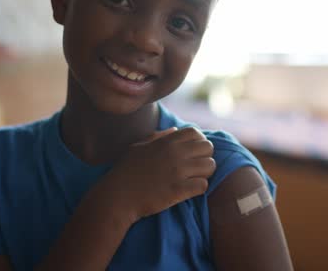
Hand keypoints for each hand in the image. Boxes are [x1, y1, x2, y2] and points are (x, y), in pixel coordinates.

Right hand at [97, 127, 215, 222]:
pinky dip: (199, 188)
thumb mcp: (138, 147)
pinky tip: (190, 190)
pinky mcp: (179, 190)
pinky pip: (203, 185)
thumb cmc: (125, 171)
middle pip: (208, 148)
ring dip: (204, 173)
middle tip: (195, 168)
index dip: (198, 142)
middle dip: (204, 157)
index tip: (192, 153)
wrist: (118, 196)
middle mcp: (175, 153)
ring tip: (194, 179)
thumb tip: (175, 130)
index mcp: (166, 142)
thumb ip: (158, 137)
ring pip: (210, 166)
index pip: (196, 133)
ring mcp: (178, 172)